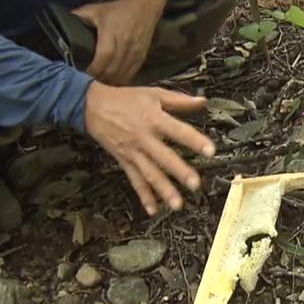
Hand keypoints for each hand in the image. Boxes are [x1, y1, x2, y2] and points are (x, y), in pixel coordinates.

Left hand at [73, 0, 167, 84]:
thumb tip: (59, 25)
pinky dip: (119, 82)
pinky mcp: (140, 59)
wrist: (143, 8)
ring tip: (98, 85)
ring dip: (109, 83)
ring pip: (121, 76)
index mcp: (111, 32)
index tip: (83, 74)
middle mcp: (125, 44)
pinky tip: (110, 84)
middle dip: (99, 79)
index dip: (93, 69)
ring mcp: (134, 53)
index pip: (104, 56)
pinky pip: (130, 76)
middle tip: (88, 83)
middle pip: (112, 70)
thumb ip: (78, 17)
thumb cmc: (115, 9)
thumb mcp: (95, 9)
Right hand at [84, 81, 215, 214]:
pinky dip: (143, 196)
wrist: (92, 106)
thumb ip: (179, 100)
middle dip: (179, 171)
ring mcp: (133, 152)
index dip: (194, 140)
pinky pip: (135, 180)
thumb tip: (203, 101)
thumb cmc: (126, 99)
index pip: (178, 131)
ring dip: (163, 190)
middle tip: (195, 185)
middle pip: (164, 157)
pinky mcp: (124, 161)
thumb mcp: (153, 93)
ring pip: (150, 173)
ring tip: (178, 204)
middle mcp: (144, 138)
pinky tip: (152, 210)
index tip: (211, 151)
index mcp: (154, 119)